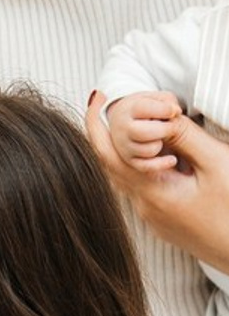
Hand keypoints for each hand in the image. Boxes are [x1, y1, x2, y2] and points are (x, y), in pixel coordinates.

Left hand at [87, 89, 228, 270]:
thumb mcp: (216, 165)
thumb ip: (186, 139)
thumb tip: (159, 115)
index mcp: (150, 191)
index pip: (109, 154)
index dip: (98, 123)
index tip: (98, 95)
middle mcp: (142, 206)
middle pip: (110, 164)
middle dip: (107, 132)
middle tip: (109, 100)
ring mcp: (150, 215)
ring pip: (125, 175)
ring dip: (125, 146)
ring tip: (136, 118)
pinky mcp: (162, 219)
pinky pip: (141, 186)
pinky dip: (140, 162)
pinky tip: (155, 149)